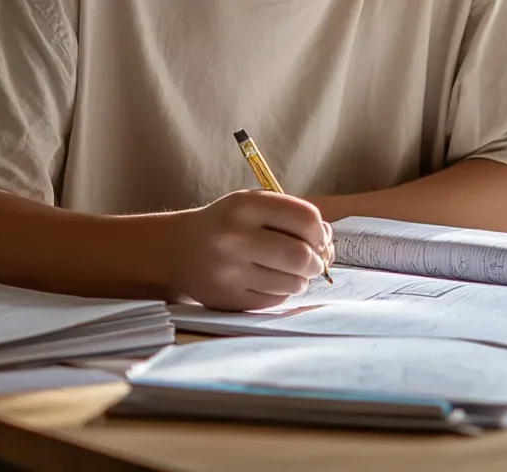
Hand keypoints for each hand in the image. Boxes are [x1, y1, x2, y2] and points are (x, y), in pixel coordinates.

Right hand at [161, 191, 332, 310]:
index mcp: (244, 206)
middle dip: (316, 262)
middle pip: (301, 256)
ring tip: (286, 271)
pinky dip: (281, 292)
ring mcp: (229, 271)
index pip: (305, 219)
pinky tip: (267, 281)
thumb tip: (328, 247)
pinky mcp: (228, 299)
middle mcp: (234, 237)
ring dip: (300, 279)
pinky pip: (276, 301)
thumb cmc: (228, 225)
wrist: (178, 250)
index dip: (321, 232)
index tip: (318, 238)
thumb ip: (292, 218)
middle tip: (312, 262)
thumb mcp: (253, 206)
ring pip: (292, 283)